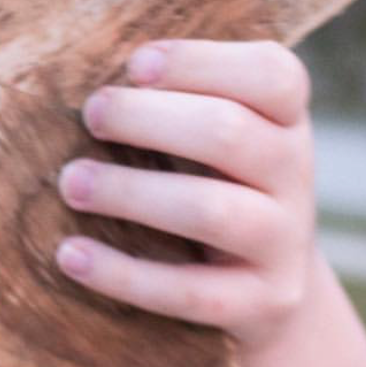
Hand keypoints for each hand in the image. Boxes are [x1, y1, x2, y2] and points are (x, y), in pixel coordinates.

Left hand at [56, 38, 316, 351]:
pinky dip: (122, 274)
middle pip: (227, 133)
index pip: (271, 73)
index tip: (134, 65)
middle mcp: (295, 172)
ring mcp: (284, 241)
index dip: (201, 63)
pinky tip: (70, 255)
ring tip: (70, 182)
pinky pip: (189, 292)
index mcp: (284, 116)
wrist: (263, 285)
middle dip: (147, 119)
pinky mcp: (263, 303)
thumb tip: (77, 68)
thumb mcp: (209, 131)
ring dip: (130, 192)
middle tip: (91, 115)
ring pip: (210, 210)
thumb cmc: (208, 178)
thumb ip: (170, 97)